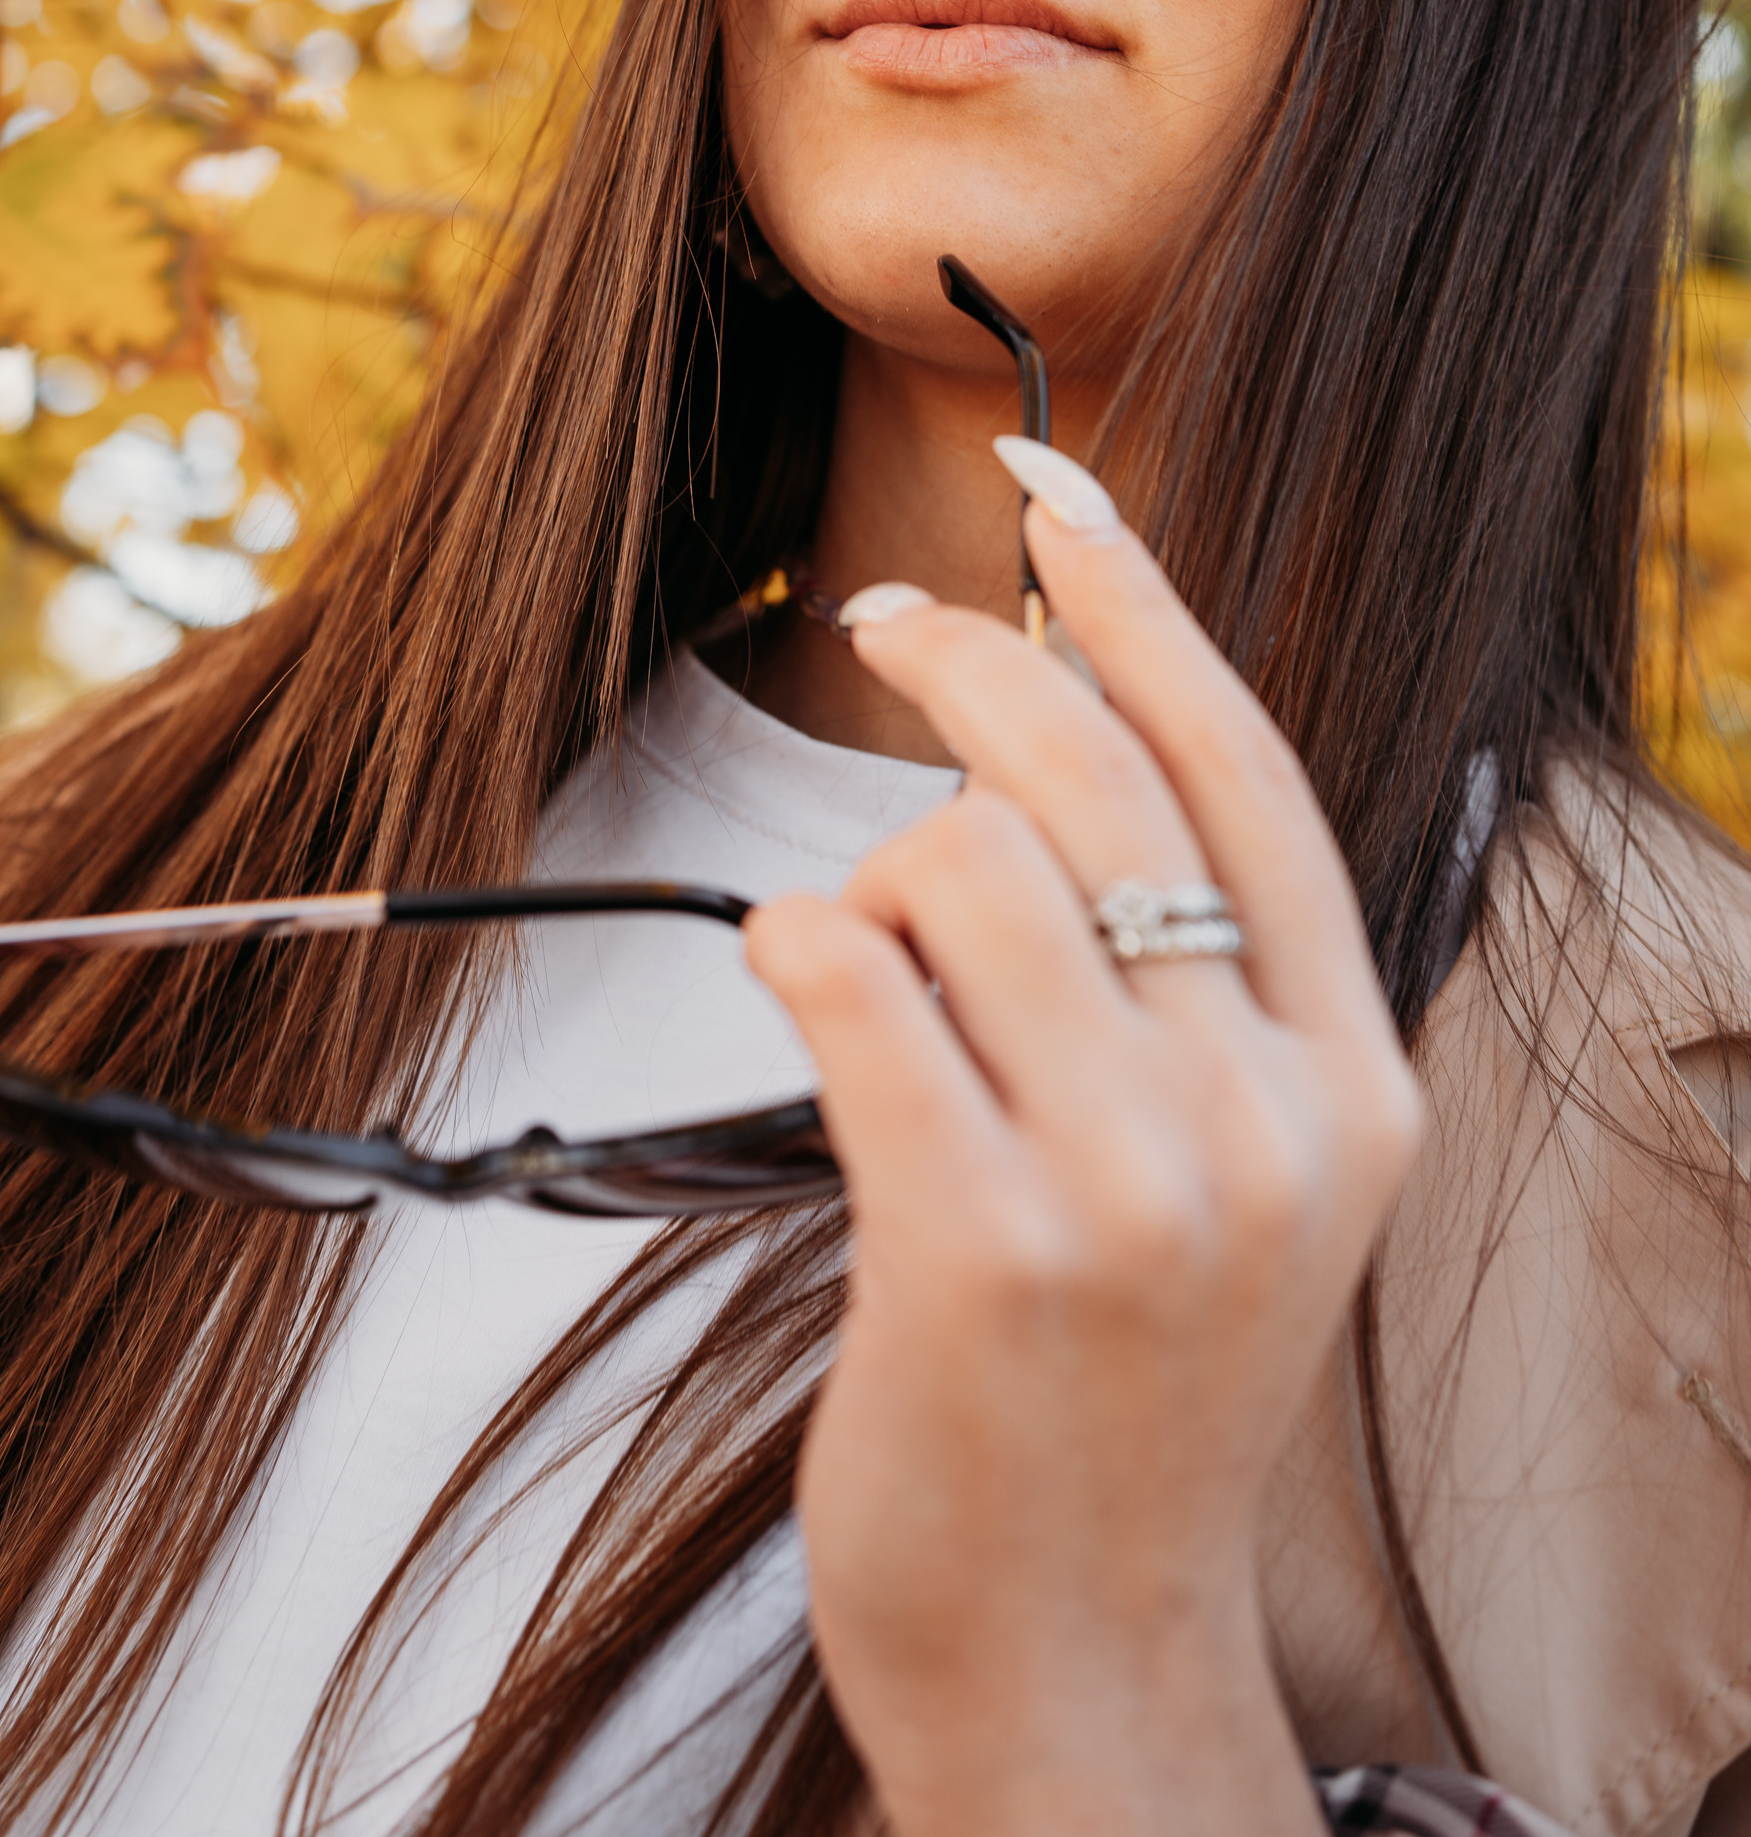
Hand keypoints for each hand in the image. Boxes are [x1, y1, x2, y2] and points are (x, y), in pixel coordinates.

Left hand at [743, 456, 1421, 1836]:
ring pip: (957, 864)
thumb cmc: (1118, 1389)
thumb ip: (1192, 983)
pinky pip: (849, 980)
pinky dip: (793, 943)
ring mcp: (1135, 1192)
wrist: (1076, 1650)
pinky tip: (789, 983)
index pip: (1246, 772)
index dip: (1145, 604)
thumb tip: (1058, 723)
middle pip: (1093, 783)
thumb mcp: (1233, 1179)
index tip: (1057, 491)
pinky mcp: (982, 1250)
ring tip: (858, 974)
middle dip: (966, 659)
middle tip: (881, 627)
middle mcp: (1269, 1122)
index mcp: (1352, 1082)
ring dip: (868, 880)